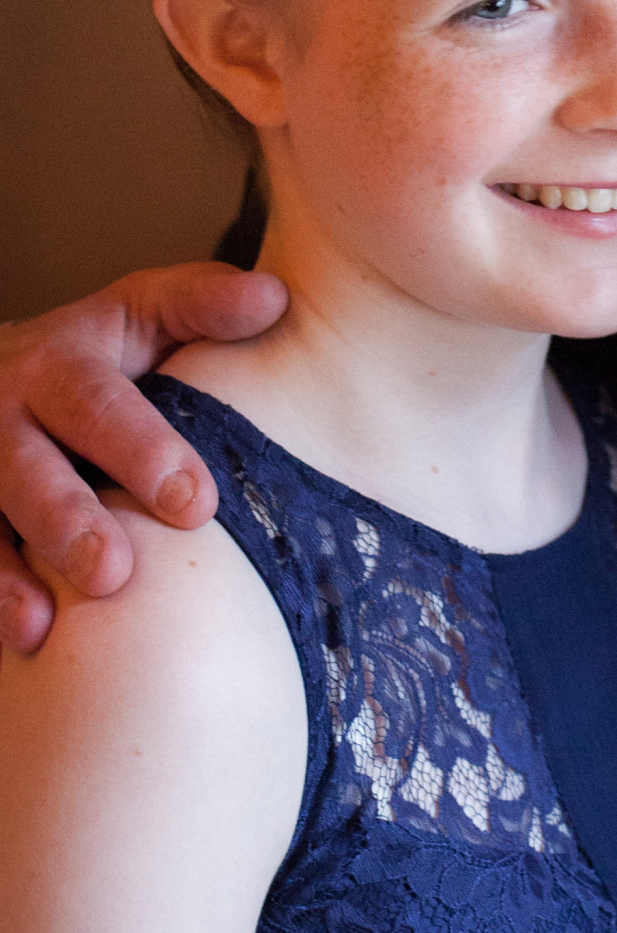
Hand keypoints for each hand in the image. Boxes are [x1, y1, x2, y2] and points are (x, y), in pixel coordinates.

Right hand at [0, 263, 287, 651]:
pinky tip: (31, 634)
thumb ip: (202, 304)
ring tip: (69, 609)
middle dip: (74, 519)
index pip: (100, 404)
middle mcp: (6, 412)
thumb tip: (274, 298)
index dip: (144, 451)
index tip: (196, 505)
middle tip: (117, 571)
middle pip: (32, 468)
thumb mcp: (143, 310)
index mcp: (62, 362)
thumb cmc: (99, 350)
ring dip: (23, 569)